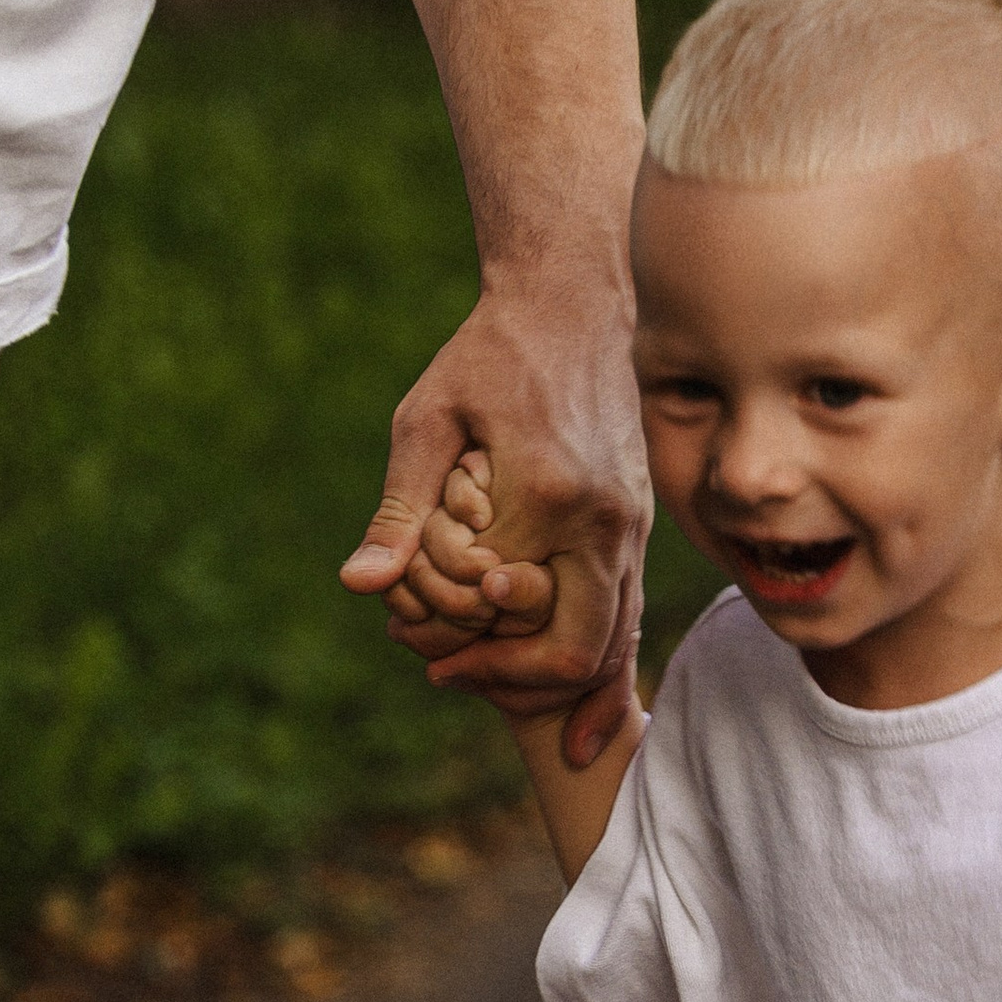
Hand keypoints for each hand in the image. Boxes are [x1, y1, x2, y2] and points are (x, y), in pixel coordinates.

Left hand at [341, 268, 650, 765]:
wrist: (574, 299)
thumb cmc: (489, 354)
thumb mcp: (426, 421)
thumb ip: (400, 509)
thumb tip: (361, 587)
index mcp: (551, 496)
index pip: (512, 614)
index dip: (466, 649)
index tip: (415, 649)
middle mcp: (605, 522)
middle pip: (578, 651)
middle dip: (514, 683)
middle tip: (453, 681)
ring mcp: (633, 526)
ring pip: (615, 643)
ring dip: (559, 686)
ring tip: (496, 691)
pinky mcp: (639, 525)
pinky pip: (628, 615)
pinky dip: (600, 665)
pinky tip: (573, 701)